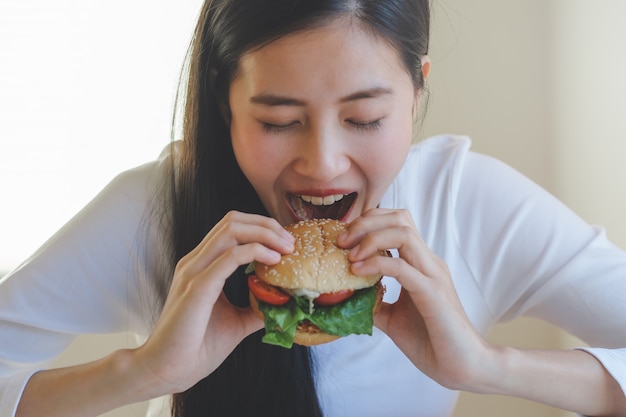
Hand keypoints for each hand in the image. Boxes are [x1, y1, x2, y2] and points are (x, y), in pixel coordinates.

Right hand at [131, 211, 294, 396]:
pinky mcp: (197, 287)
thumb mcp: (237, 322)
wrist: (167, 371)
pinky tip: (273, 260)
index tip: (287, 243)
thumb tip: (284, 302)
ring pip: (231, 230)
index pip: (232, 228)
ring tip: (286, 247)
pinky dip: (255, 252)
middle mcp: (195, 262)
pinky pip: (229, 257)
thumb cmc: (195, 348)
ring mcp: (194, 272)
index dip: (262, 228)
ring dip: (264, 233)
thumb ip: (257, 308)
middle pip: (233, 221)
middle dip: (267, 224)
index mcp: (202, 266)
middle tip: (291, 241)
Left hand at [338, 208, 491, 390]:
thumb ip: (374, 301)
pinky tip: (358, 272)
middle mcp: (428, 263)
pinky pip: (402, 267)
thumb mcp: (392, 317)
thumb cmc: (431, 342)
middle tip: (342, 241)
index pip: (397, 222)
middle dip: (366, 222)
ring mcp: (432, 275)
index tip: (344, 239)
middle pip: (399, 218)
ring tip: (350, 255)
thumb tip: (347, 296)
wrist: (461, 367)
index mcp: (421, 264)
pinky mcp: (432, 293)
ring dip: (371, 238)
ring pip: (403, 233)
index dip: (368, 222)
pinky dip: (376, 264)